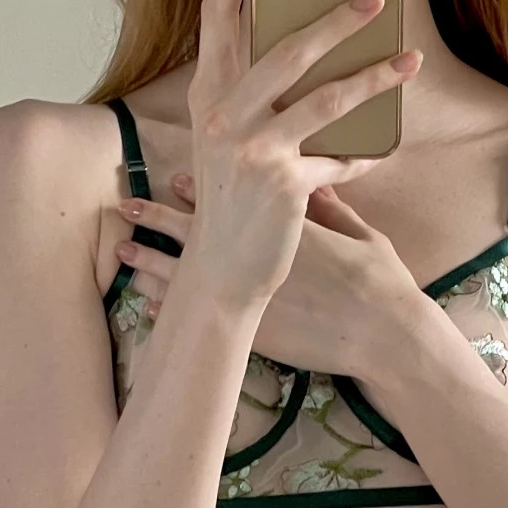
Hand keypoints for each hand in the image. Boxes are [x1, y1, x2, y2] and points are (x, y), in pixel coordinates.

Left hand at [116, 175, 423, 378]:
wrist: (385, 334)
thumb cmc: (379, 279)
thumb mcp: (359, 231)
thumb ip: (332, 204)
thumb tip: (316, 173)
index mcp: (284, 225)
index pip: (233, 200)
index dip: (201, 189)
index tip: (175, 177)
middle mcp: (259, 259)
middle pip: (199, 235)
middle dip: (160, 219)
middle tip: (127, 205)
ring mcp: (253, 299)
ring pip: (190, 278)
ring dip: (153, 263)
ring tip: (122, 253)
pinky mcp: (256, 334)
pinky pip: (204, 320)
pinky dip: (176, 310)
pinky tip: (150, 304)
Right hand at [167, 0, 422, 310]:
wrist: (222, 268)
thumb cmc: (232, 192)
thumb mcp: (230, 135)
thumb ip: (255, 89)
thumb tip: (309, 39)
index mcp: (209, 93)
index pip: (219, 16)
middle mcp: (223, 114)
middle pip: (285, 47)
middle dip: (334, 18)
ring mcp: (251, 148)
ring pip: (325, 97)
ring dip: (375, 76)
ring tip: (411, 59)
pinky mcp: (282, 183)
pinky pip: (339, 158)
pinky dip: (364, 154)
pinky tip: (383, 147)